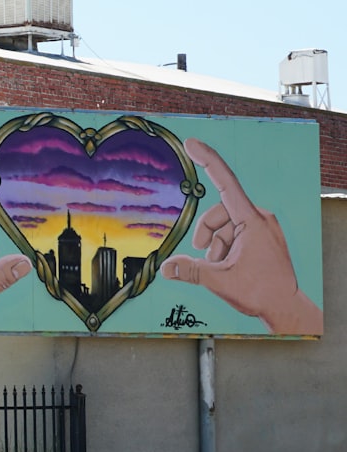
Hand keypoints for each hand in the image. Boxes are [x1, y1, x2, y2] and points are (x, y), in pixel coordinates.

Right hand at [159, 138, 320, 334]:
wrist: (286, 308)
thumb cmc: (261, 292)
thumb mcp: (219, 280)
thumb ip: (190, 270)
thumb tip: (165, 267)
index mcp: (252, 221)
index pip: (225, 183)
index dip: (207, 160)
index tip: (192, 144)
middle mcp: (260, 219)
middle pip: (219, 213)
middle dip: (207, 233)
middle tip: (204, 255)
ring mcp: (263, 228)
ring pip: (226, 225)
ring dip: (216, 244)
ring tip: (221, 266)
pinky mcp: (263, 237)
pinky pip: (236, 233)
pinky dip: (226, 247)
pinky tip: (229, 266)